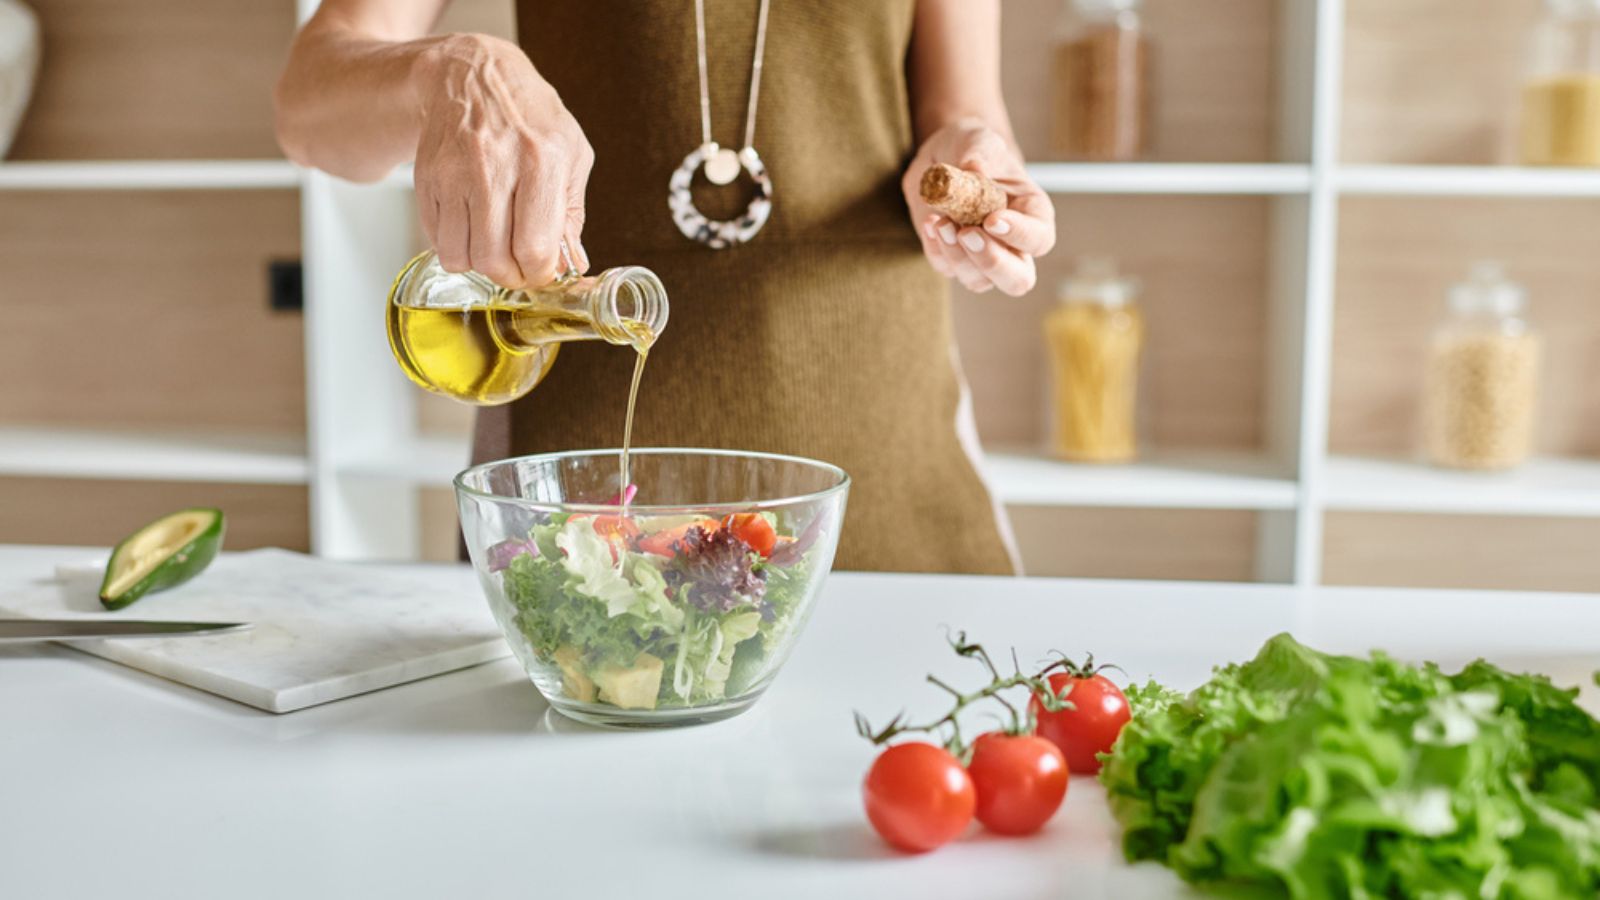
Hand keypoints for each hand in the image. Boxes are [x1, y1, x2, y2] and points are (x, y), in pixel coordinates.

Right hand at [413, 34, 592, 286]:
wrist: (474, 76)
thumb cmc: (530, 116)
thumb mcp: (572, 153)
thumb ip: (572, 212)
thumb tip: (571, 264)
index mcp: (540, 161)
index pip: (534, 246)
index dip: (539, 273)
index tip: (542, 272)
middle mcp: (493, 167)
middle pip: (494, 259)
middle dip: (510, 276)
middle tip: (518, 267)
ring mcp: (454, 173)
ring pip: (459, 256)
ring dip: (480, 264)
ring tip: (494, 245)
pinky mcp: (427, 178)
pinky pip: (435, 238)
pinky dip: (455, 245)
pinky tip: (471, 226)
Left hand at [902, 119, 1055, 295]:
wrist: (945, 156)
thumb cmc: (973, 147)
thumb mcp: (978, 138)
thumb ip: (980, 151)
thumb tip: (974, 169)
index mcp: (1032, 213)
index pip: (1039, 239)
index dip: (1020, 235)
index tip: (992, 219)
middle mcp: (1012, 242)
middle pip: (1017, 280)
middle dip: (992, 263)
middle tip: (968, 233)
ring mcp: (981, 255)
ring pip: (979, 281)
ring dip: (957, 256)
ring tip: (940, 221)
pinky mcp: (952, 258)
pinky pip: (946, 268)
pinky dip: (936, 249)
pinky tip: (930, 221)